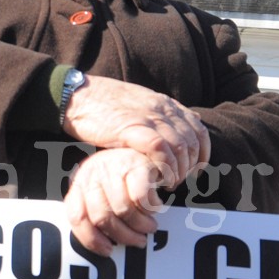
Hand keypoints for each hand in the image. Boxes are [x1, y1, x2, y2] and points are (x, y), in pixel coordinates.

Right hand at [62, 76, 209, 189]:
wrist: (77, 95)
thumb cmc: (103, 105)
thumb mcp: (139, 104)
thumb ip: (159, 115)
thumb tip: (182, 124)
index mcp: (165, 104)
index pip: (198, 130)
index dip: (201, 154)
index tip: (194, 172)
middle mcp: (161, 109)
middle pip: (192, 141)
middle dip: (190, 167)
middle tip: (178, 182)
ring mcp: (148, 117)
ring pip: (180, 147)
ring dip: (178, 170)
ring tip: (168, 184)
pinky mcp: (132, 127)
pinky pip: (160, 148)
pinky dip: (165, 166)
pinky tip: (159, 178)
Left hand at [64, 148, 165, 255]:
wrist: (146, 144)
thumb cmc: (123, 177)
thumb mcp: (104, 192)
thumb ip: (99, 212)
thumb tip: (107, 247)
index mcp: (80, 183)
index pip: (77, 216)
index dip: (91, 239)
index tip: (108, 251)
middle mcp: (92, 173)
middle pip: (102, 217)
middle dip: (123, 236)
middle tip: (138, 241)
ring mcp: (113, 167)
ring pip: (123, 210)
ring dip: (140, 225)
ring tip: (149, 227)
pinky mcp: (137, 164)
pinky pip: (141, 197)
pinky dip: (150, 209)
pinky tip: (155, 208)